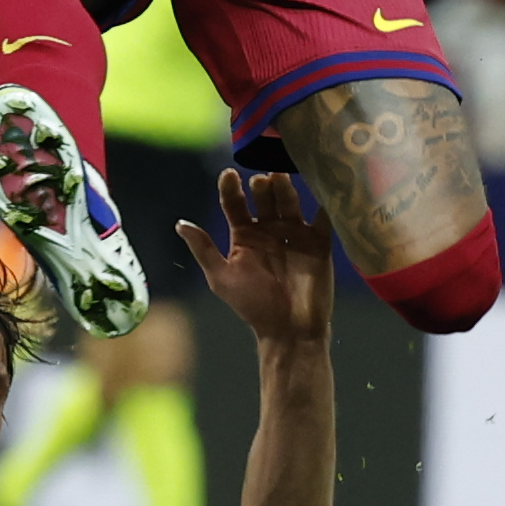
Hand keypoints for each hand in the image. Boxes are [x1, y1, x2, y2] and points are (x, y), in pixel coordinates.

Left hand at [179, 171, 334, 344]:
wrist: (289, 330)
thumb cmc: (252, 306)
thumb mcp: (222, 278)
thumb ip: (204, 250)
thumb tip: (180, 224)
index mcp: (244, 234)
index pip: (234, 203)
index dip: (230, 188)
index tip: (228, 174)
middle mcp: (269, 228)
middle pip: (264, 197)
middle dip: (261, 185)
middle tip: (260, 180)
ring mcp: (295, 233)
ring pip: (290, 201)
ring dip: (285, 188)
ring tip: (280, 177)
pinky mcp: (319, 241)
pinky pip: (322, 217)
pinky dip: (324, 201)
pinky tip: (321, 185)